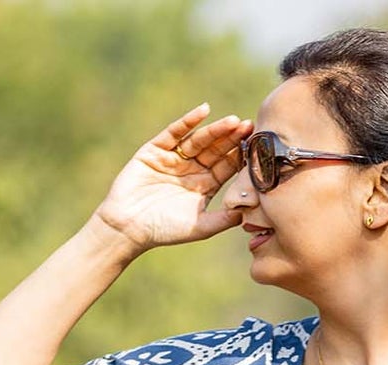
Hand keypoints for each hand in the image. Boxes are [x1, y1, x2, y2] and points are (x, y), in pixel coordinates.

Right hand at [92, 102, 253, 251]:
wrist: (129, 227)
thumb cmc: (165, 231)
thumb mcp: (199, 227)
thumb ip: (223, 220)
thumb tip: (247, 213)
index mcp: (204, 186)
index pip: (226, 167)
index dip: (240, 157)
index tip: (258, 147)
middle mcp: (191, 170)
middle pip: (216, 150)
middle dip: (232, 139)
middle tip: (251, 127)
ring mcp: (174, 158)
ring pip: (199, 140)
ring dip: (216, 130)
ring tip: (233, 121)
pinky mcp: (155, 150)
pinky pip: (174, 132)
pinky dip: (188, 122)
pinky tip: (203, 112)